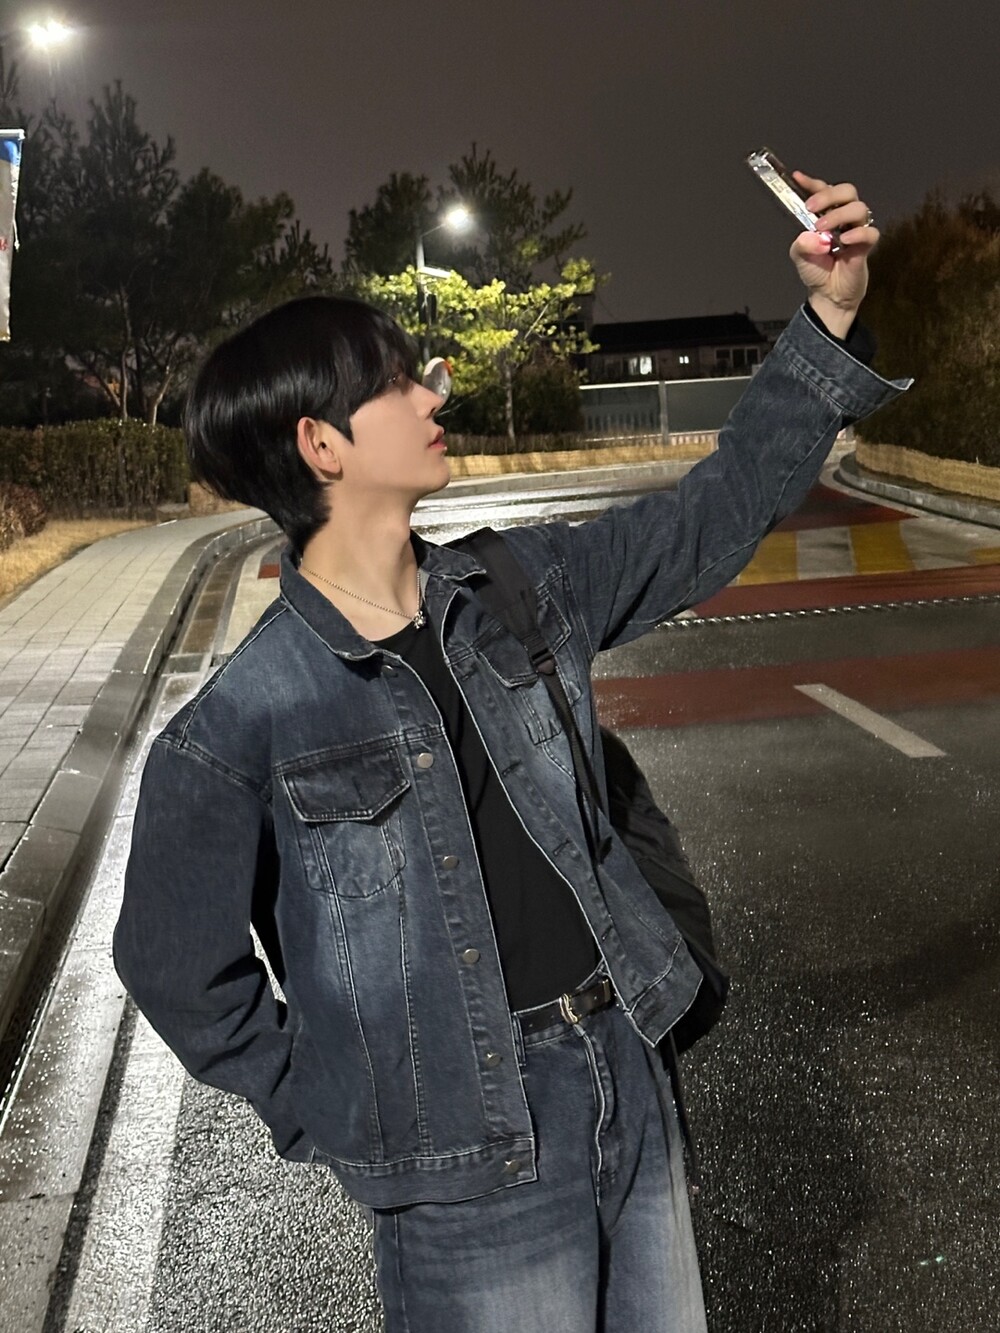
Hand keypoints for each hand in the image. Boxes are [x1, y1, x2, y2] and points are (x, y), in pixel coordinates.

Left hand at [789, 172, 878, 338]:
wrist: (828, 296)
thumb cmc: (816, 271)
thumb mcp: (800, 256)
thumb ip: (801, 244)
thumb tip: (812, 235)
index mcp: (826, 214)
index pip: (823, 190)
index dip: (811, 183)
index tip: (797, 178)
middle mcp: (843, 218)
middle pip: (847, 191)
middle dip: (829, 194)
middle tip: (812, 207)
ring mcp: (856, 230)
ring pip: (859, 208)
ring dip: (839, 214)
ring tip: (823, 229)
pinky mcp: (866, 246)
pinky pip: (870, 233)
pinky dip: (857, 234)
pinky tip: (843, 241)